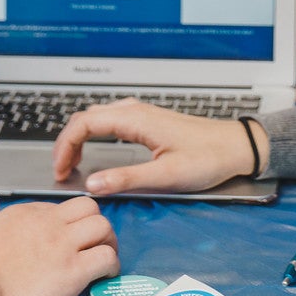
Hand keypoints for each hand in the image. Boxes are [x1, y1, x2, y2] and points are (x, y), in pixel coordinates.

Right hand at [0, 194, 118, 295]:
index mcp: (27, 213)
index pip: (63, 208)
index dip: (71, 224)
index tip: (69, 242)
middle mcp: (50, 224)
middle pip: (91, 208)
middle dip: (97, 226)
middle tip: (95, 247)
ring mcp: (64, 246)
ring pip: (104, 227)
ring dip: (109, 244)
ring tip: (103, 262)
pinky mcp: (73, 271)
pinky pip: (107, 258)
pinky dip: (111, 267)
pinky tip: (103, 278)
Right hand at [51, 100, 261, 194]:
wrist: (236, 146)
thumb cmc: (207, 158)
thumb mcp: (166, 176)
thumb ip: (126, 179)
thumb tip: (91, 184)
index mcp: (135, 120)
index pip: (83, 124)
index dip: (64, 147)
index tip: (60, 172)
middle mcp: (135, 111)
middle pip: (86, 118)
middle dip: (67, 143)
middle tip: (61, 171)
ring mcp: (141, 113)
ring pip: (96, 117)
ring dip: (79, 137)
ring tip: (72, 163)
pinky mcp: (148, 120)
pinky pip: (109, 120)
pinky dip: (93, 135)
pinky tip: (94, 151)